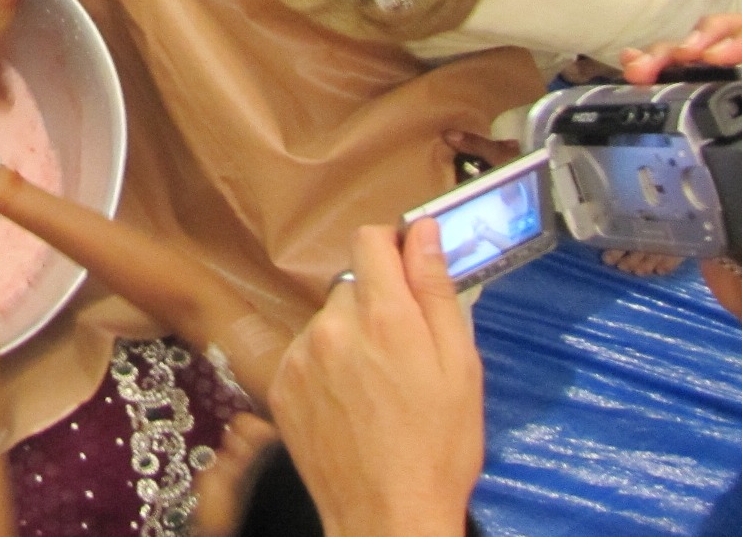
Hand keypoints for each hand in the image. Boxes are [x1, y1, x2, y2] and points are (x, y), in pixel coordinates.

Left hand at [270, 222, 482, 536]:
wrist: (387, 514)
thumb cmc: (438, 447)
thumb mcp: (460, 366)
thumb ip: (437, 291)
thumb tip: (425, 233)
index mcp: (384, 316)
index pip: (371, 240)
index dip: (392, 246)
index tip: (407, 267)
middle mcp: (333, 325)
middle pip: (352, 285)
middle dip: (377, 304)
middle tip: (403, 350)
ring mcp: (301, 354)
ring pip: (328, 321)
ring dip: (349, 337)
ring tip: (376, 386)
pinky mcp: (282, 383)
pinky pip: (305, 353)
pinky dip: (325, 366)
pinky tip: (349, 402)